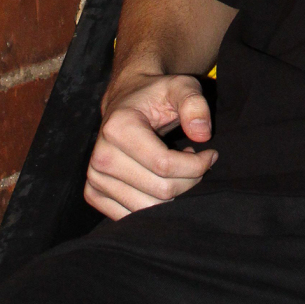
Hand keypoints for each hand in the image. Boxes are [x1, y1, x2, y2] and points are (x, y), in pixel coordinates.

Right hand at [84, 71, 216, 219]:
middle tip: (197, 162)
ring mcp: (94, 178)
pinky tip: (160, 180)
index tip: (211, 153)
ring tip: (178, 168)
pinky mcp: (93, 193)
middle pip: (160, 190)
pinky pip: (131, 216)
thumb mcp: (181, 87)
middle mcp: (100, 156)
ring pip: (148, 208)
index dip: (197, 165)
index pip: (165, 165)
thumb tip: (202, 134)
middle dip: (189, 180)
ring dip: (174, 193)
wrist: (126, 101)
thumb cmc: (157, 95)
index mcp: (118, 128)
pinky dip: (154, 204)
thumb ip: (195, 104)